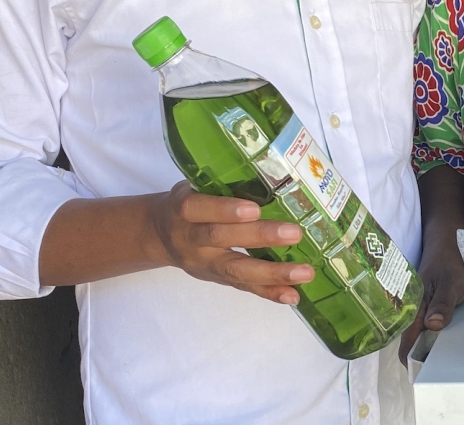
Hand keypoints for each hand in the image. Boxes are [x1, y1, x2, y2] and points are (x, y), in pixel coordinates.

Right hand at [149, 181, 313, 303]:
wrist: (158, 236)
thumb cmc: (188, 201)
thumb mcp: (192, 186)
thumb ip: (220, 183)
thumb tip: (271, 167)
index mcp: (184, 209)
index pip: (199, 209)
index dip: (225, 210)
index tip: (253, 209)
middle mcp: (192, 239)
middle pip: (222, 239)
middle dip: (259, 237)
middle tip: (294, 233)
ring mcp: (204, 263)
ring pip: (236, 270)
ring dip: (272, 273)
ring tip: (304, 272)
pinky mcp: (217, 280)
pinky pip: (243, 288)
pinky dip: (269, 292)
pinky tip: (293, 295)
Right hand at [399, 236, 463, 364]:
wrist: (447, 244)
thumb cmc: (449, 263)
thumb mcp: (450, 282)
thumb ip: (442, 303)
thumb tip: (432, 326)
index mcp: (413, 307)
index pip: (406, 340)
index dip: (409, 360)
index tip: (421, 375)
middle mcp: (413, 312)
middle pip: (412, 342)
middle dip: (422, 358)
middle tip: (439, 372)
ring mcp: (420, 311)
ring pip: (421, 337)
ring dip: (430, 348)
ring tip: (445, 363)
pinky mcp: (429, 309)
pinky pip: (429, 329)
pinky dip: (436, 338)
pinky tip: (448, 343)